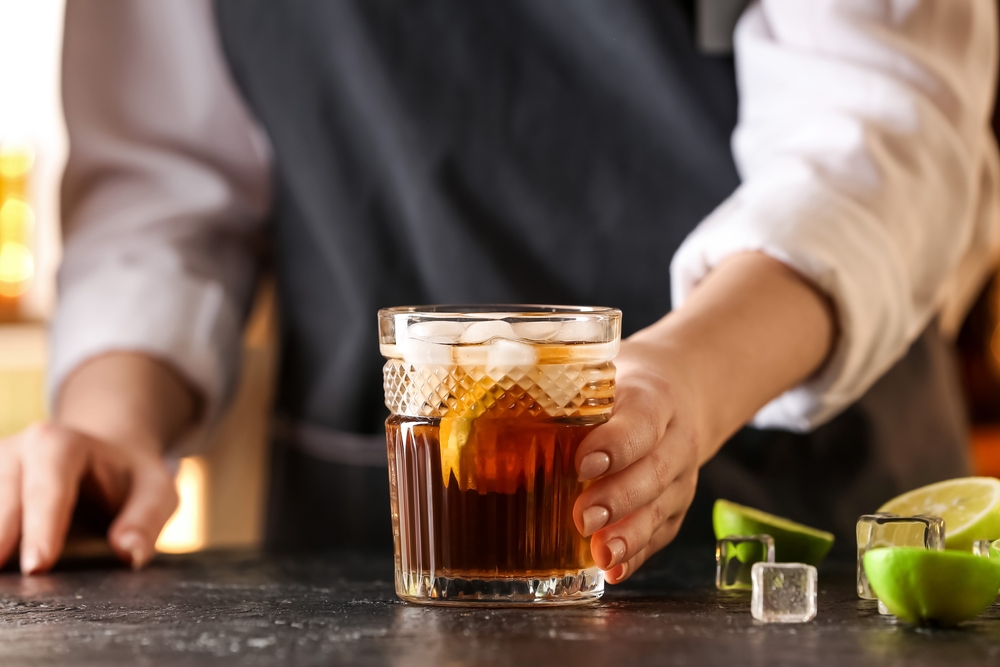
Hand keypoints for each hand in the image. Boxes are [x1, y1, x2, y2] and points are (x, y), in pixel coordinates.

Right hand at [0, 422, 177, 574]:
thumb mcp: (156, 491)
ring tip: (7, 584)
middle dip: (3, 541)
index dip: (42, 527)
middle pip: (4, 502)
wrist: (103, 459)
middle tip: (7, 590)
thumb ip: (147, 518)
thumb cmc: (129, 480)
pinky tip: (4, 574)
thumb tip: (129, 552)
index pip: (47, 487)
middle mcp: (18, 452)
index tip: (38, 566)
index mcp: (61, 444)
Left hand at [572, 339, 702, 583]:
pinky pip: (661, 533)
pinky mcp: (677, 506)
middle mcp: (675, 439)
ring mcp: (680, 477)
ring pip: (661, 508)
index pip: (640, 421)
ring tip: (601, 553)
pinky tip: (613, 569)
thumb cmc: (625, 386)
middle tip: (583, 517)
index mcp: (654, 397)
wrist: (682, 392)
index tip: (582, 464)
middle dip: (618, 498)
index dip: (615, 445)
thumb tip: (492, 408)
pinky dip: (637, 554)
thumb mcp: (602, 374)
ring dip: (629, 535)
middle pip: (653, 472)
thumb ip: (563, 391)